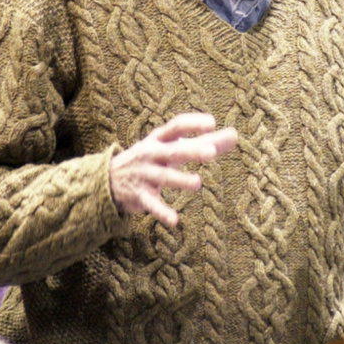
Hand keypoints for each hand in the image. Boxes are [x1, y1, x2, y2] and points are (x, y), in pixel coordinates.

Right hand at [109, 113, 237, 227]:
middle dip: (191, 151)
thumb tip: (235, 135)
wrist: (108, 179)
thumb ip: (204, 141)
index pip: (176, 126)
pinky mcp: (140, 196)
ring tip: (198, 183)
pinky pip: (152, 205)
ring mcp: (145, 175)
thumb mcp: (173, 146)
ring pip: (164, 178)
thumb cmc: (152, 157)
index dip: (193, 123)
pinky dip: (162, 212)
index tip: (212, 123)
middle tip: (212, 152)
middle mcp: (151, 154)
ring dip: (180, 180)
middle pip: (173, 151)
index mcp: (160, 138)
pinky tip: (175, 221)